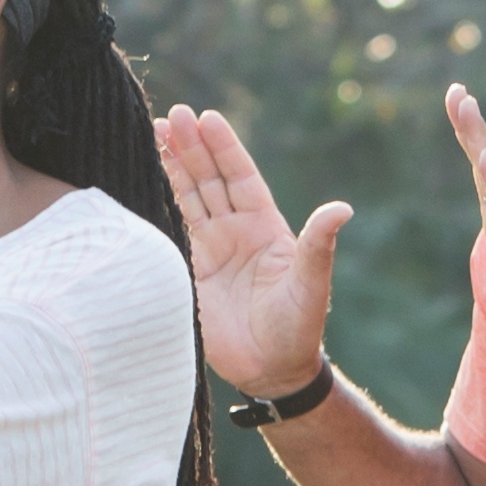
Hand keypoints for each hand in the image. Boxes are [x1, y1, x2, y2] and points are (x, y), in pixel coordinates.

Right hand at [155, 103, 346, 395]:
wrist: (271, 370)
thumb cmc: (299, 327)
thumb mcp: (311, 283)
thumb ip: (318, 244)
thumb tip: (342, 208)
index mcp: (265, 226)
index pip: (241, 176)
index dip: (224, 148)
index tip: (207, 118)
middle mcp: (236, 231)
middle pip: (210, 179)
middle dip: (192, 147)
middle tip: (173, 115)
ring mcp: (211, 249)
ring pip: (188, 197)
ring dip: (171, 166)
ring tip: (153, 132)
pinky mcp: (189, 271)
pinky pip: (172, 228)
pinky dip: (159, 202)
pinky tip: (143, 178)